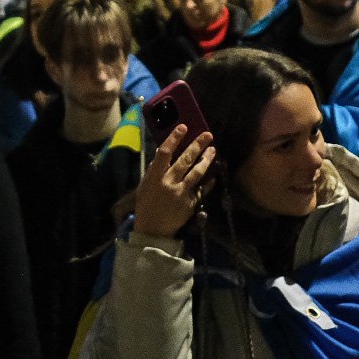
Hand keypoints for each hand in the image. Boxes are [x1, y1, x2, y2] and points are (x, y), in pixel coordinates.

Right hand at [134, 125, 214, 239]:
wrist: (153, 230)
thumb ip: (154, 170)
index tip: (183, 127)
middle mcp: (169, 183)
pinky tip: (213, 175)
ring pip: (197, 173)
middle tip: (207, 135)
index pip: (164, 153)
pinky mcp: (191, 204)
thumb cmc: (146, 205)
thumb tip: (162, 152)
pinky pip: (202, 190)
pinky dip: (208, 182)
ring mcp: (181, 194)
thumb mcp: (145, 186)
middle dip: (197, 146)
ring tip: (213, 150)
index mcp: (154, 178)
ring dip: (206, 160)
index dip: (174, 138)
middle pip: (185, 160)